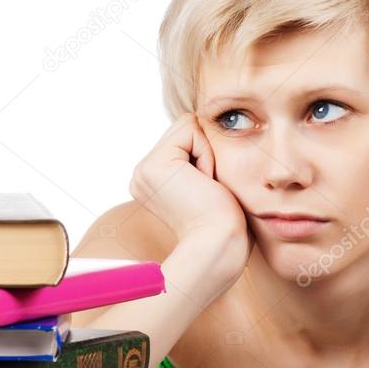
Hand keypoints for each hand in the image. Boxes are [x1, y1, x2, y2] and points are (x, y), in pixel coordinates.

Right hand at [130, 112, 252, 276]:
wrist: (222, 242)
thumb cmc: (226, 220)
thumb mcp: (209, 183)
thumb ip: (197, 157)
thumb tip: (203, 125)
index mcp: (152, 180)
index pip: (185, 138)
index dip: (207, 154)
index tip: (208, 190)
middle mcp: (142, 174)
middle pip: (185, 129)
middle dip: (206, 152)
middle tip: (208, 189)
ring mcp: (143, 171)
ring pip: (188, 126)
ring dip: (207, 154)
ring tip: (206, 187)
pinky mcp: (153, 167)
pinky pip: (190, 129)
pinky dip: (207, 154)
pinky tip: (205, 183)